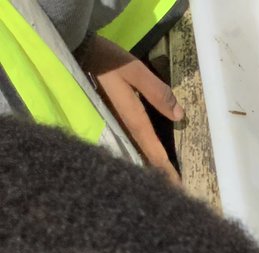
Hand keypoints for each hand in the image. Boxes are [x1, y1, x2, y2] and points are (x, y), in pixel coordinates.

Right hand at [79, 35, 182, 181]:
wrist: (77, 52)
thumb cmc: (107, 61)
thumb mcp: (135, 71)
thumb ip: (157, 92)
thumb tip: (179, 115)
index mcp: (133, 120)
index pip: (154, 153)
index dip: (167, 171)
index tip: (178, 189)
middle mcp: (124, 128)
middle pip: (145, 159)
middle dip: (160, 176)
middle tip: (175, 191)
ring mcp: (116, 126)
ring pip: (136, 153)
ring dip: (150, 167)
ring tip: (164, 181)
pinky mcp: (111, 120)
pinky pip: (129, 143)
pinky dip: (140, 154)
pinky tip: (146, 159)